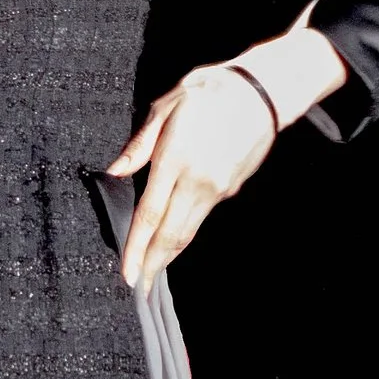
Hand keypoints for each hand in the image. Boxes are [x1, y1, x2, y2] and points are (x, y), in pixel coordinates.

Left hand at [107, 65, 280, 293]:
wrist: (263, 91)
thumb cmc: (209, 91)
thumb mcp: (166, 106)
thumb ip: (140, 145)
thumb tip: (115, 171)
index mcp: (175, 158)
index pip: (150, 214)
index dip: (136, 248)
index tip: (128, 273)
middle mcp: (197, 181)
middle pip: (171, 234)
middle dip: (153, 264)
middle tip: (138, 287)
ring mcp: (217, 188)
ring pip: (188, 231)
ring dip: (169, 254)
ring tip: (152, 271)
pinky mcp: (230, 190)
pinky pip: (201, 217)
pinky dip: (185, 232)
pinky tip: (173, 238)